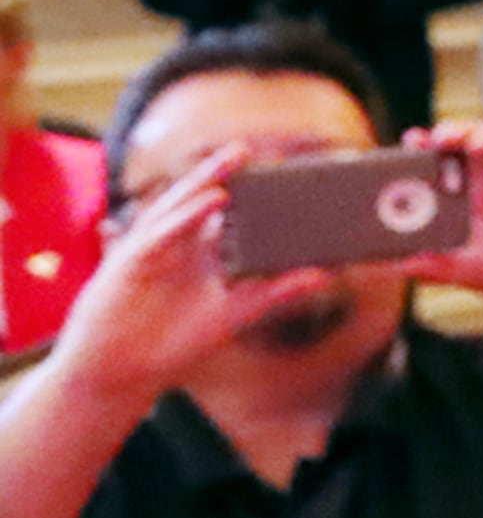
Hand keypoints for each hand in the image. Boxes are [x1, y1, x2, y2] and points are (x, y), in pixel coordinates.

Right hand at [42, 150, 335, 414]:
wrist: (122, 369)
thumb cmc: (174, 340)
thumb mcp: (236, 312)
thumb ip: (277, 291)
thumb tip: (325, 274)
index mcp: (201, 252)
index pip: (229, 214)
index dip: (252, 192)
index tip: (285, 171)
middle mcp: (178, 243)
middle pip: (203, 199)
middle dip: (226, 172)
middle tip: (255, 147)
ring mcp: (154, 248)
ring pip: (181, 205)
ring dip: (206, 180)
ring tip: (235, 157)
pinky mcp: (135, 260)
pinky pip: (163, 232)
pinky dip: (186, 215)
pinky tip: (211, 198)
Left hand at [405, 121, 482, 318]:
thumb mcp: (471, 272)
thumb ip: (437, 266)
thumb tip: (400, 264)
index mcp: (467, 195)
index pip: (441, 159)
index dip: (426, 146)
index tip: (413, 141)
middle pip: (469, 138)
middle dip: (455, 131)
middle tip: (445, 138)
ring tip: (480, 145)